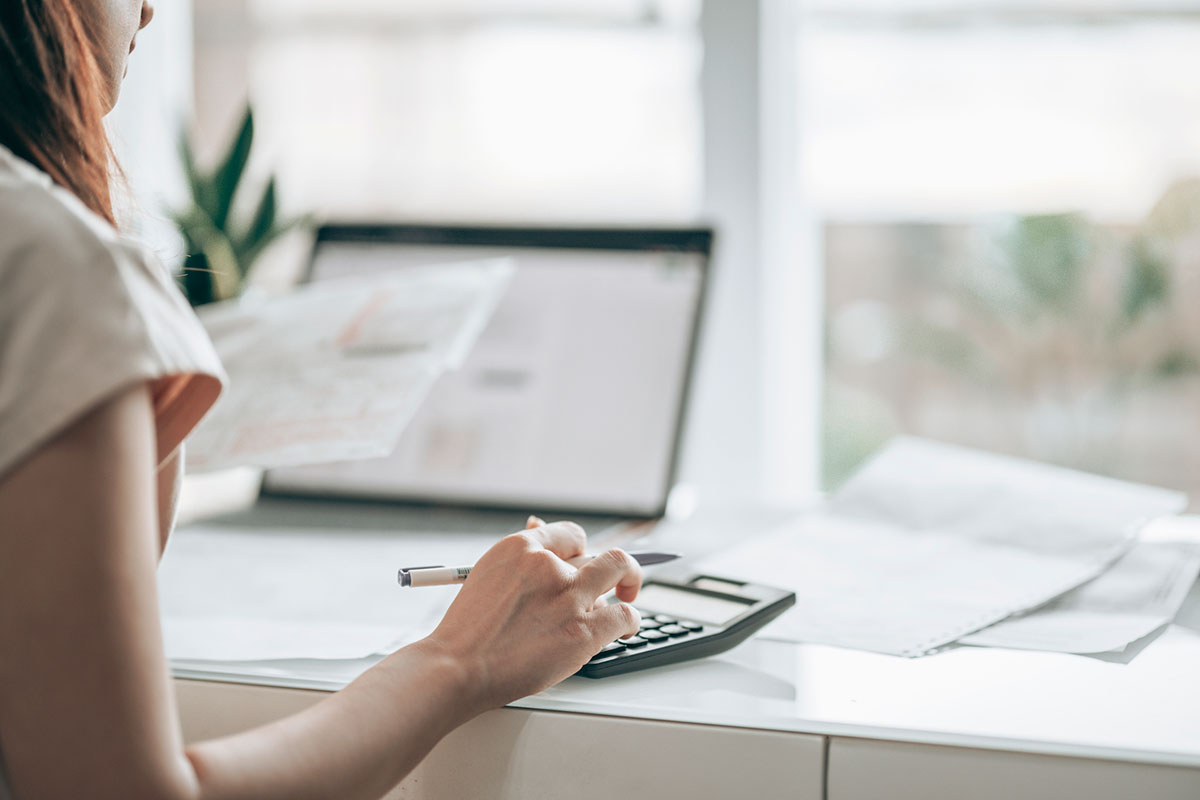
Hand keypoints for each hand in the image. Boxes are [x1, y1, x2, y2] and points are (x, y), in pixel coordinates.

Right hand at [420, 519, 642, 709]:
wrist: (456, 667)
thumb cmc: (468, 630)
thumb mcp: (486, 574)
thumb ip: (521, 556)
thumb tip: (539, 526)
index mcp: (521, 548)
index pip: (572, 535)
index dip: (582, 551)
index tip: (586, 563)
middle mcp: (549, 566)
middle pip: (599, 552)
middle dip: (611, 567)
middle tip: (617, 580)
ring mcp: (569, 598)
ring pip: (618, 573)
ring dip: (621, 591)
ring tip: (616, 606)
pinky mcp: (583, 632)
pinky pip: (626, 614)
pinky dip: (631, 620)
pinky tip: (626, 628)